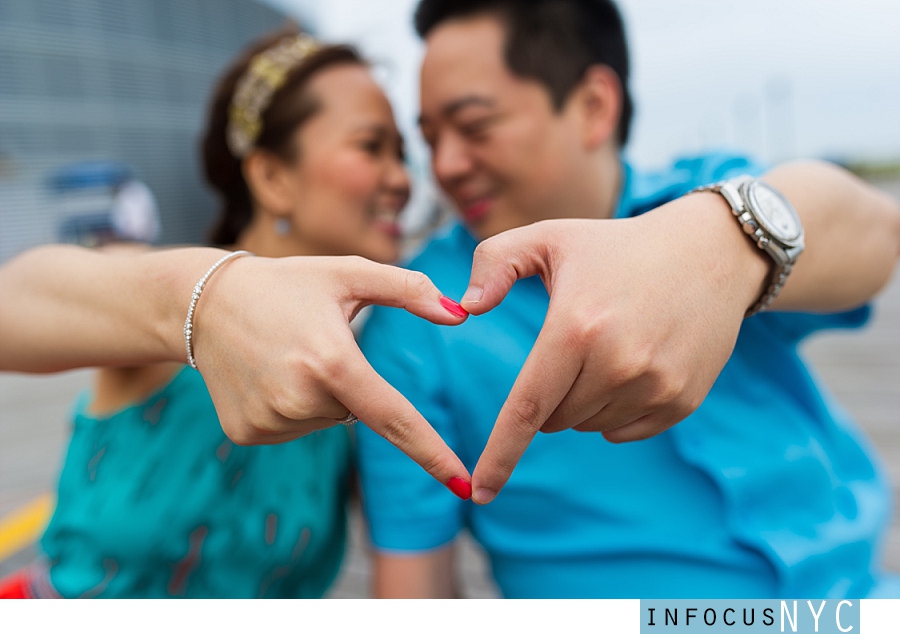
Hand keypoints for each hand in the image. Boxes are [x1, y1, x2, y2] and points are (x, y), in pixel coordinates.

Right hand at [192, 254, 471, 488]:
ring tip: (285, 358)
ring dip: (319, 396)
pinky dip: (292, 408)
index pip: (394, 418)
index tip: (464, 484)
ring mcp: (269, 421)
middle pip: (356, 411)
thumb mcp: (348, 274)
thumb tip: (460, 315)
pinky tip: (267, 376)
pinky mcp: (247, 434)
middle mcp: (299, 398)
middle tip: (311, 345)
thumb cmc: (287, 285)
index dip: (433, 453)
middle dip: (347, 383)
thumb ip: (409, 290)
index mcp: (332, 362)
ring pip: (326, 421)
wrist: (204, 304)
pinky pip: (295, 429)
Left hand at [461, 197, 768, 503]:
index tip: (478, 490)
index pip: (526, 408)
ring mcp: (655, 385)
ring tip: (607, 347)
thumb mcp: (548, 237)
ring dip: (582, 401)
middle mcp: (617, 363)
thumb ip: (493, 263)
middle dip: (549, 395)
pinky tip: (630, 367)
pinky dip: (614, 410)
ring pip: (587, 425)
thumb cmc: (616, 247)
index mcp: (576, 328)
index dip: (500, 454)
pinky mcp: (681, 400)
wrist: (710, 254)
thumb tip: (465, 309)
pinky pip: (623, 430)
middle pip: (555, 418)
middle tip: (573, 345)